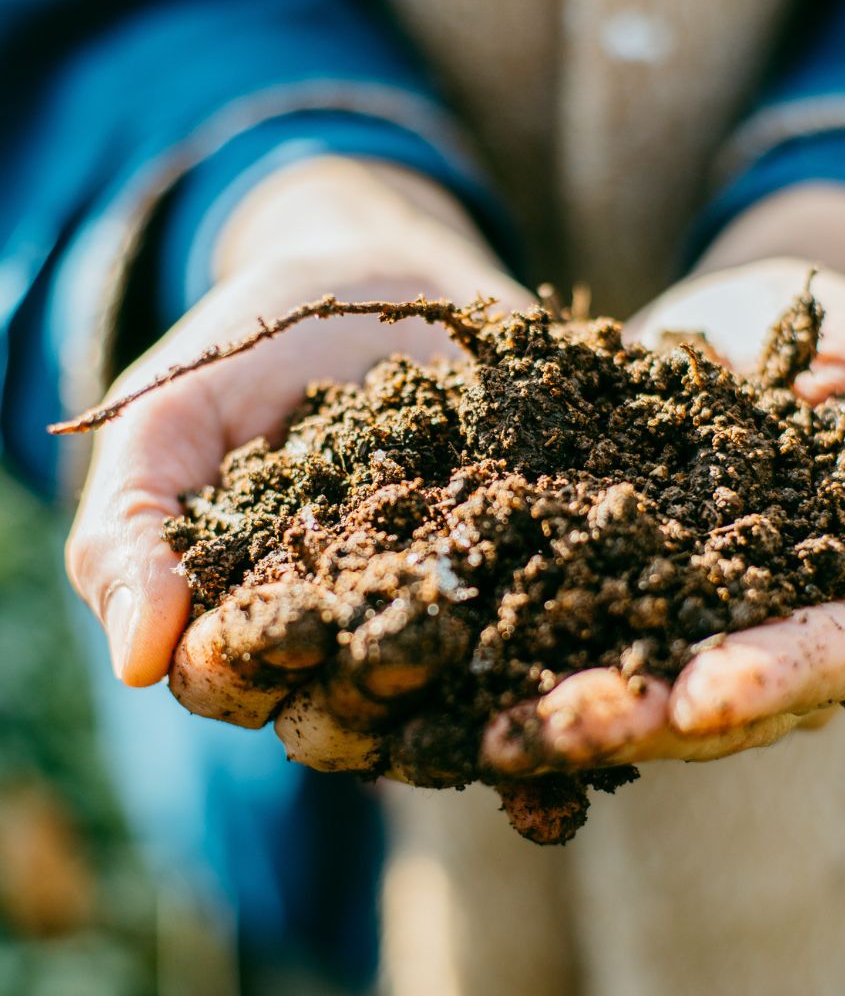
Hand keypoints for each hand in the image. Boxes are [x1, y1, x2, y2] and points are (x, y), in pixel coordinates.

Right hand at [64, 156, 532, 697]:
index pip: (227, 680)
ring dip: (454, 695)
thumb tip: (134, 666)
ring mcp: (429, 616)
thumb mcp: (172, 413)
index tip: (286, 627)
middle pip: (335, 717)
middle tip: (406, 645)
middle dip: (360, 695)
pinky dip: (537, 664)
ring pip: (431, 703)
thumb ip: (128, 525)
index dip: (243, 667)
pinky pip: (522, 645)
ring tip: (484, 657)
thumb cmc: (257, 346)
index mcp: (242, 612)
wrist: (377, 278)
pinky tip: (566, 661)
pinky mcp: (509, 580)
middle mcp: (337, 637)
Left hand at [482, 258, 844, 774]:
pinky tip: (479, 684)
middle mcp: (789, 629)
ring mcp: (703, 617)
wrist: (744, 324)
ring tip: (498, 728)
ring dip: (578, 710)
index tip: (700, 697)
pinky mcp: (631, 589)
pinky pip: (592, 634)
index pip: (840, 651)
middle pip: (728, 696)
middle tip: (559, 729)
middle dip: (643, 716)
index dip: (777, 677)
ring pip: (650, 683)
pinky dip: (539, 659)